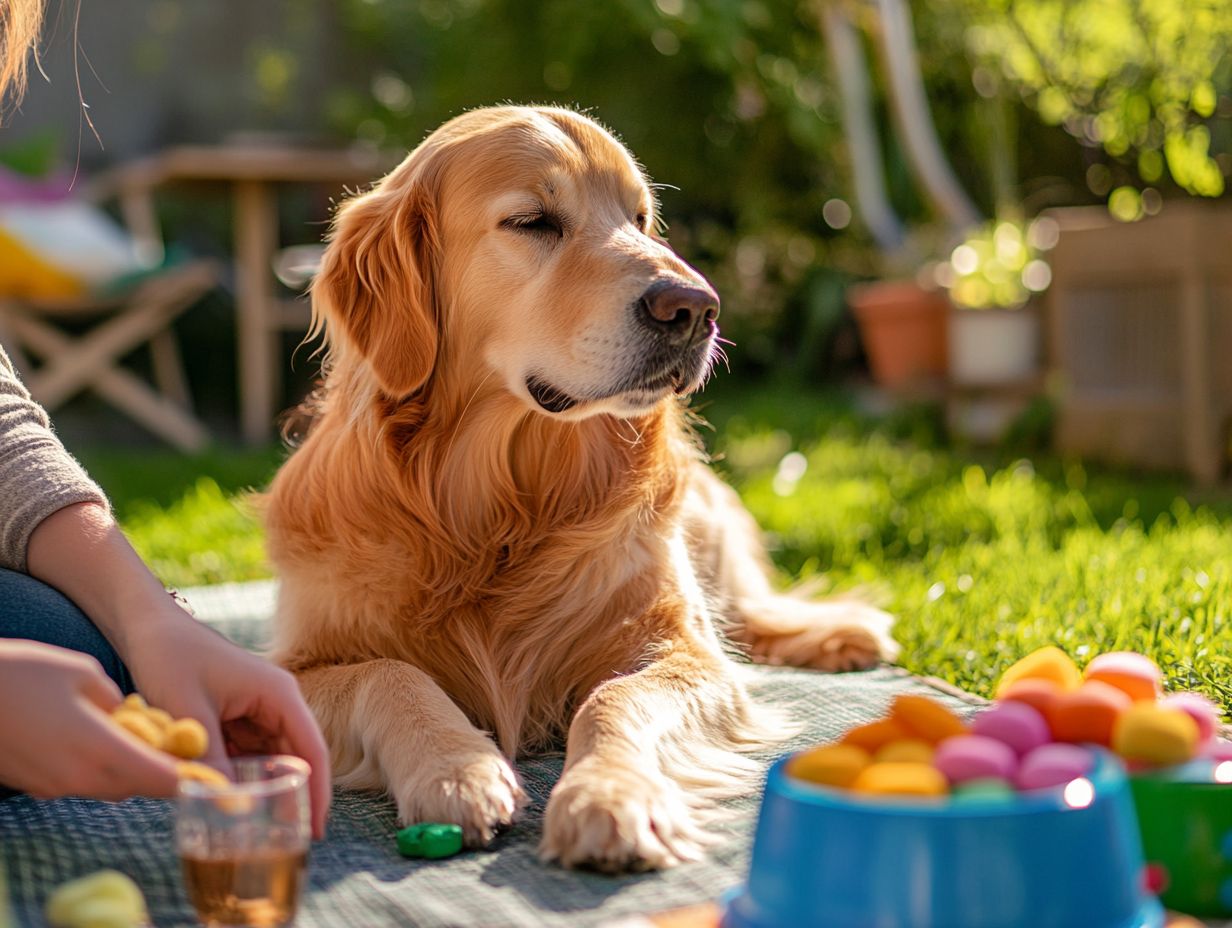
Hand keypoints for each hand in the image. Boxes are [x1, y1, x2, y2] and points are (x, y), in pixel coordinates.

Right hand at [0, 641, 177, 799]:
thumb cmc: (19, 674)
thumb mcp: (82, 672)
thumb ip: (119, 701)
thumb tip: (136, 720)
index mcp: (98, 750)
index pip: (161, 780)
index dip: (188, 776)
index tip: (207, 764)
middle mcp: (79, 778)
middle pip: (138, 786)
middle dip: (159, 767)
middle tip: (169, 736)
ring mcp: (54, 786)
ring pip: (111, 785)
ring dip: (127, 765)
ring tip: (131, 728)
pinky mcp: (36, 785)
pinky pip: (81, 781)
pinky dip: (97, 764)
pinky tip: (90, 732)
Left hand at [123, 608, 331, 837]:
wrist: (147, 626)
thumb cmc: (170, 657)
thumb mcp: (188, 713)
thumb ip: (210, 761)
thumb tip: (229, 808)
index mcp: (279, 694)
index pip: (312, 749)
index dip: (317, 792)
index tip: (314, 830)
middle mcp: (277, 700)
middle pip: (297, 756)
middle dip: (292, 794)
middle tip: (283, 839)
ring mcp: (259, 707)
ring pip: (272, 757)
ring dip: (264, 785)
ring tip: (257, 825)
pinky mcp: (239, 714)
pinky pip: (249, 751)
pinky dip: (242, 774)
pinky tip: (229, 796)